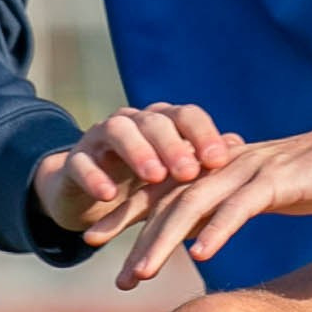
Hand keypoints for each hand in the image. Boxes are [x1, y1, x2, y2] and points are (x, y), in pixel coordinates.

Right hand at [32, 103, 244, 248]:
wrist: (92, 190)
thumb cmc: (145, 180)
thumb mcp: (174, 174)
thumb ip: (201, 159)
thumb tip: (238, 144)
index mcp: (161, 121)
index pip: (186, 116)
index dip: (203, 134)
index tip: (220, 160)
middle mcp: (132, 122)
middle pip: (154, 121)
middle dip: (173, 145)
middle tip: (189, 172)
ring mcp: (99, 138)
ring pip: (117, 131)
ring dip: (138, 152)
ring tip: (154, 177)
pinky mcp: (74, 161)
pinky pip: (81, 162)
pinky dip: (95, 177)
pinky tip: (108, 196)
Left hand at [115, 116, 311, 288]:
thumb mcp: (261, 195)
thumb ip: (226, 207)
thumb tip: (195, 234)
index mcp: (216, 168)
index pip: (161, 190)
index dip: (125, 214)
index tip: (93, 242)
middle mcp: (223, 165)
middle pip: (167, 199)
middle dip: (133, 234)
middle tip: (109, 270)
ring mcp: (249, 169)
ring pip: (195, 204)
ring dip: (165, 240)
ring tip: (143, 273)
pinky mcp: (280, 179)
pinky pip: (243, 205)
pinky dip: (220, 228)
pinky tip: (202, 255)